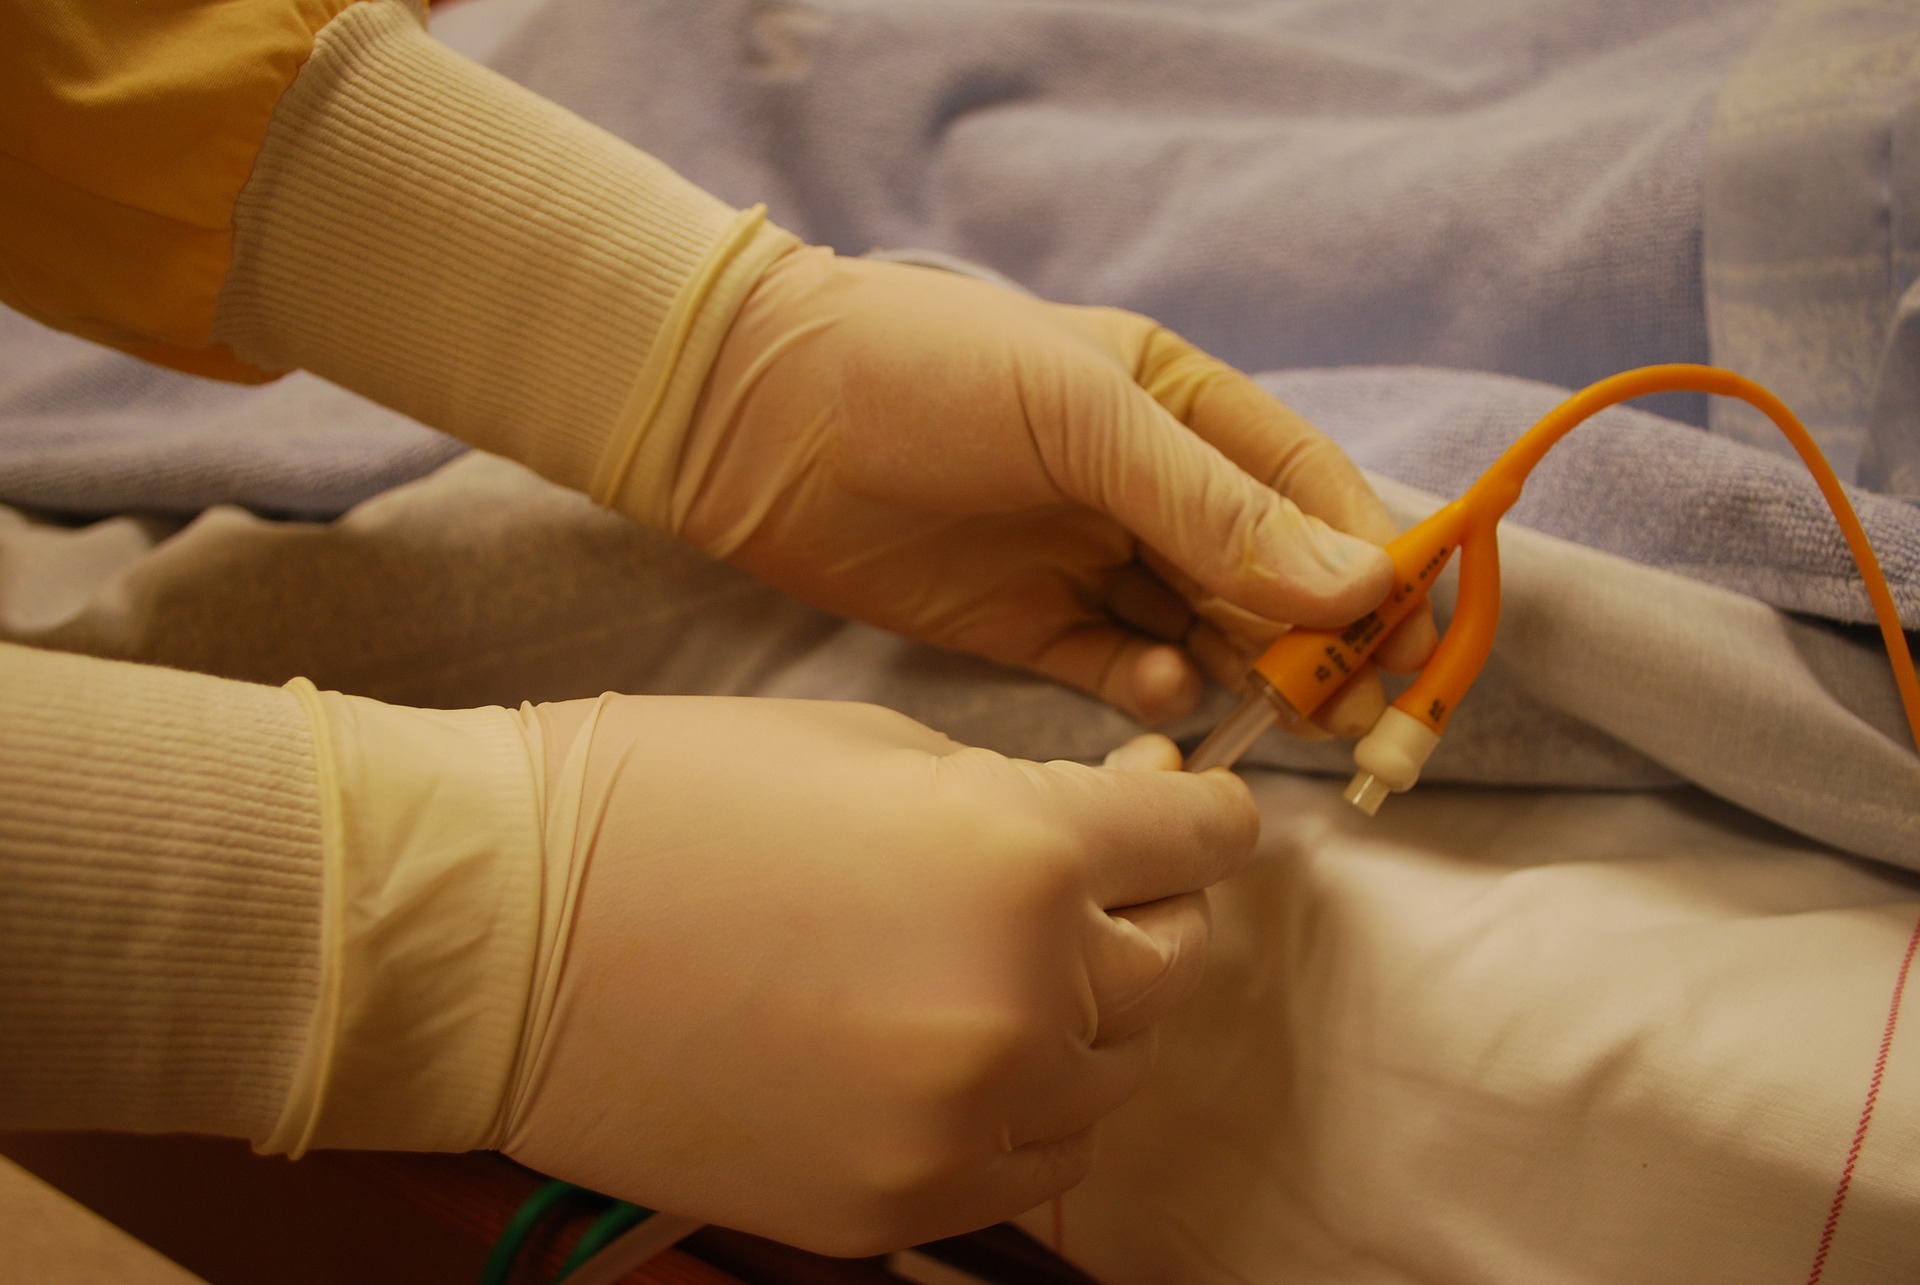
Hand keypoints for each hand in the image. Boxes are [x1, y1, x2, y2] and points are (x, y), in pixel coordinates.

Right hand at [500, 700, 1254, 1254]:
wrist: (499, 930)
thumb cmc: (668, 797)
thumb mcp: (875, 750)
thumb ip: (1018, 806)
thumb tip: (1100, 843)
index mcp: (1022, 853)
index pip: (1196, 838)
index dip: (1206, 812)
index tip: (1196, 807)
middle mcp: (1022, 1000)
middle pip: (1173, 966)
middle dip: (1153, 909)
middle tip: (1106, 877)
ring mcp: (962, 1122)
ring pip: (1111, 1078)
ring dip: (1090, 1015)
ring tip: (1014, 964)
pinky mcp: (897, 1205)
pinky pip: (1027, 1162)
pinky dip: (1023, 1104)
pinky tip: (958, 1045)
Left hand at [677, 248, 1435, 732]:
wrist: (749, 418)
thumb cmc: (920, 375)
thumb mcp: (1080, 418)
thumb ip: (1212, 505)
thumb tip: (1356, 583)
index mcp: (1175, 406)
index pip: (1307, 485)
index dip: (1373, 555)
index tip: (1417, 630)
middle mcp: (1143, 486)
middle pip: (1268, 574)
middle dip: (1322, 640)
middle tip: (1363, 713)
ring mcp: (1087, 560)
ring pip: (1205, 634)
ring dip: (1250, 678)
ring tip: (1287, 723)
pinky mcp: (1027, 627)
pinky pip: (1121, 671)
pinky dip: (1153, 694)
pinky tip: (1160, 698)